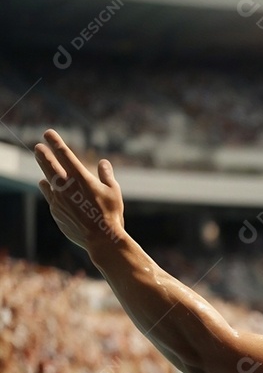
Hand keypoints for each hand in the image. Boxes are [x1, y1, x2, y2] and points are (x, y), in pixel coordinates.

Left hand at [35, 129, 124, 251]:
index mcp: (81, 178)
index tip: (48, 133)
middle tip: (38, 147)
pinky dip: (53, 194)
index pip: (64, 154)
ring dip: (46, 175)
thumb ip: (106, 175)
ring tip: (45, 174)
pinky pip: (52, 199)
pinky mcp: (55, 212)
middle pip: (48, 165)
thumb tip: (103, 163)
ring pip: (47, 182)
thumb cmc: (111, 214)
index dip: (55, 142)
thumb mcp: (114, 192)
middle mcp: (66, 187)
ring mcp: (58, 200)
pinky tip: (56, 195)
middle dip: (42, 154)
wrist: (101, 239)